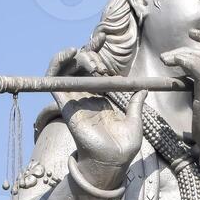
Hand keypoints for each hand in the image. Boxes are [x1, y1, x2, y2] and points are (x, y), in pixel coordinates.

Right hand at [49, 35, 146, 188]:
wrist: (113, 161)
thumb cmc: (124, 146)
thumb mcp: (135, 121)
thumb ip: (136, 104)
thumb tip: (144, 91)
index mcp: (101, 99)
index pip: (95, 71)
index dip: (96, 53)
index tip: (104, 37)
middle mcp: (85, 98)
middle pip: (79, 68)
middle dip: (87, 52)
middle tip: (99, 46)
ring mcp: (74, 101)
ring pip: (65, 71)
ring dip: (72, 57)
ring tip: (84, 53)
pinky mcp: (65, 106)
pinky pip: (54, 82)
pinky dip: (57, 66)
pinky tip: (67, 55)